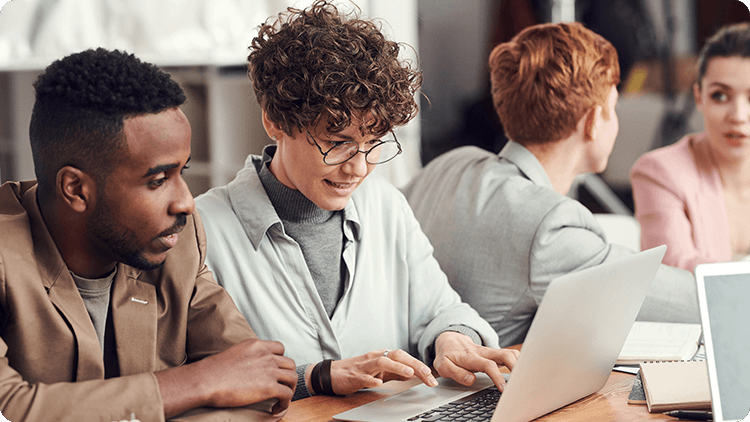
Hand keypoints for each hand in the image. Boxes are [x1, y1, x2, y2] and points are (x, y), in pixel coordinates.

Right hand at [159, 338, 296, 416]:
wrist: (206, 380)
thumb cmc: (212, 371)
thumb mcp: (234, 353)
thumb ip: (247, 356)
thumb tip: (250, 367)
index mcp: (257, 345)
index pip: (280, 348)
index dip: (280, 361)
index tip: (276, 371)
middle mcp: (266, 355)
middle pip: (290, 364)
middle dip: (287, 376)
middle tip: (280, 387)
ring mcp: (269, 370)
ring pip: (292, 378)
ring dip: (289, 390)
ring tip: (281, 399)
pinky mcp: (269, 387)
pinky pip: (287, 394)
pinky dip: (285, 403)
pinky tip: (276, 408)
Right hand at [313, 349, 437, 395]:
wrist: (332, 374)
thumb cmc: (358, 372)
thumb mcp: (381, 371)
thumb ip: (397, 371)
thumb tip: (416, 374)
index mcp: (383, 356)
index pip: (405, 357)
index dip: (419, 365)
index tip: (432, 376)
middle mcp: (376, 357)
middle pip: (397, 356)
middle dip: (414, 364)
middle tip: (427, 374)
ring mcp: (365, 366)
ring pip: (382, 362)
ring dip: (397, 366)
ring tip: (409, 373)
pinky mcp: (354, 375)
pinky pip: (364, 376)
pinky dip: (372, 379)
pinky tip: (379, 383)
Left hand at [433, 331, 518, 390]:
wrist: (449, 340)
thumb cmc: (447, 355)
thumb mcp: (443, 366)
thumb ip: (456, 373)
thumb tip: (471, 379)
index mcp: (471, 357)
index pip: (488, 365)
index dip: (497, 377)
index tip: (504, 389)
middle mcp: (483, 352)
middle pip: (505, 355)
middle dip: (516, 366)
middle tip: (522, 381)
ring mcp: (490, 352)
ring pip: (509, 352)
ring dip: (520, 362)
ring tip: (526, 377)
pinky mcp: (494, 353)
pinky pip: (509, 354)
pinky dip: (518, 360)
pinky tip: (523, 370)